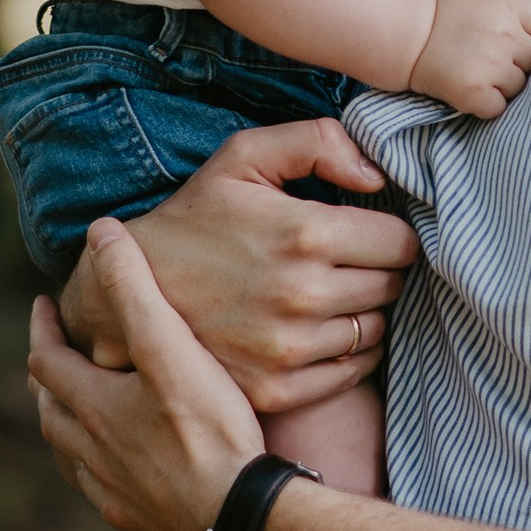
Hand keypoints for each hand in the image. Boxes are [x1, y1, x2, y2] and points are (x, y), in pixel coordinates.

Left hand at [30, 225, 259, 530]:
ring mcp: (120, 502)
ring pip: (79, 468)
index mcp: (94, 411)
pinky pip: (120, 510)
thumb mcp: (172, 347)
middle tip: (56, 362)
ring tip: (84, 426)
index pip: (46, 361)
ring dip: (75, 440)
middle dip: (51, 384)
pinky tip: (136, 489)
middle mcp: (96, 460)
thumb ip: (135, 289)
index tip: (43, 306)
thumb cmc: (210, 431)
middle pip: (53, 418)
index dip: (42, 328)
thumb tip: (100, 231)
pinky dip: (117, 489)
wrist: (240, 519)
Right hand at [57, 118, 415, 415]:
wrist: (130, 292)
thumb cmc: (195, 218)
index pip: (400, 242)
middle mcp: (303, 297)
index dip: (390, 232)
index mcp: (305, 235)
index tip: (367, 230)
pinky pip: (352, 372)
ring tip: (330, 292)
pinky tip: (321, 329)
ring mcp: (290, 349)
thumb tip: (376, 176)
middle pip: (392, 286)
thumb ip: (319, 142)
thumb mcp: (244, 155)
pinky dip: (349, 352)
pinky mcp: (279, 388)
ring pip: (374, 329)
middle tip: (348, 260)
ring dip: (364, 310)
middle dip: (379, 269)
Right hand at [411, 0, 530, 117]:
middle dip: (518, 64)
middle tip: (491, 61)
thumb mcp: (488, 1)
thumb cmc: (450, 21)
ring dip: (503, 86)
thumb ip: (519, 14)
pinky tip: (471, 90)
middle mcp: (503, 36)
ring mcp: (491, 65)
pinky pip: (499, 107)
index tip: (516, 42)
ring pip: (520, 86)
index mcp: (507, 9)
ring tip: (479, 74)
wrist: (410, 39)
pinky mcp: (476, 92)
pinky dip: (487, 104)